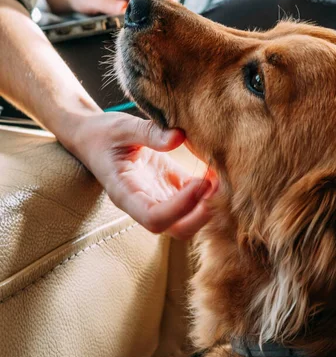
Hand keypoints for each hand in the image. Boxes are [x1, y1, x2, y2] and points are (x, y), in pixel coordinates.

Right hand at [68, 112, 217, 239]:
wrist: (93, 136)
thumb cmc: (102, 133)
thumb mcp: (121, 127)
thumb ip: (148, 132)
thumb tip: (178, 137)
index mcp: (126, 194)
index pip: (154, 219)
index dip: (181, 207)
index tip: (199, 183)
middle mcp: (143, 203)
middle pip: (177, 229)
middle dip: (201, 214)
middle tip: (217, 186)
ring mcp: (158, 197)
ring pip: (188, 219)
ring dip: (208, 204)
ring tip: (220, 176)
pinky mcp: (169, 186)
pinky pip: (193, 198)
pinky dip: (208, 189)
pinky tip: (215, 169)